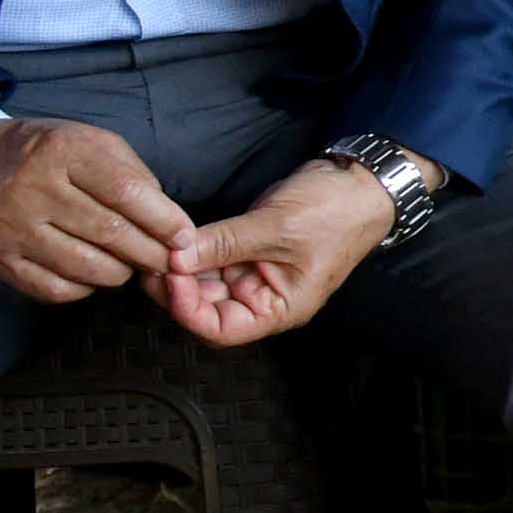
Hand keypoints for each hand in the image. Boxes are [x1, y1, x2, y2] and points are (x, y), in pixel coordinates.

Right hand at [0, 114, 198, 304]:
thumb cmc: (43, 153)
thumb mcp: (88, 141)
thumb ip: (131, 173)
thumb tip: (168, 218)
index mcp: (63, 152)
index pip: (126, 192)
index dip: (163, 220)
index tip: (185, 238)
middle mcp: (35, 189)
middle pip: (110, 234)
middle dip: (150, 253)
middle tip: (168, 261)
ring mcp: (13, 228)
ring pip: (86, 267)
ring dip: (121, 273)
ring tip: (130, 265)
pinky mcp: (0, 260)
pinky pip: (56, 289)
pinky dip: (86, 287)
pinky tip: (93, 274)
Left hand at [152, 155, 402, 345]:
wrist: (361, 182)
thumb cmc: (334, 212)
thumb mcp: (276, 227)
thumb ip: (223, 243)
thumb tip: (173, 256)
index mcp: (279, 309)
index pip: (221, 330)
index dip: (188, 310)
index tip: (170, 275)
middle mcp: (262, 299)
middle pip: (205, 309)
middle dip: (176, 286)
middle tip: (151, 256)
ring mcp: (253, 275)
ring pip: (203, 283)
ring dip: (180, 267)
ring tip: (158, 244)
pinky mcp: (246, 251)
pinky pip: (211, 259)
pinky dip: (191, 250)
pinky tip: (174, 236)